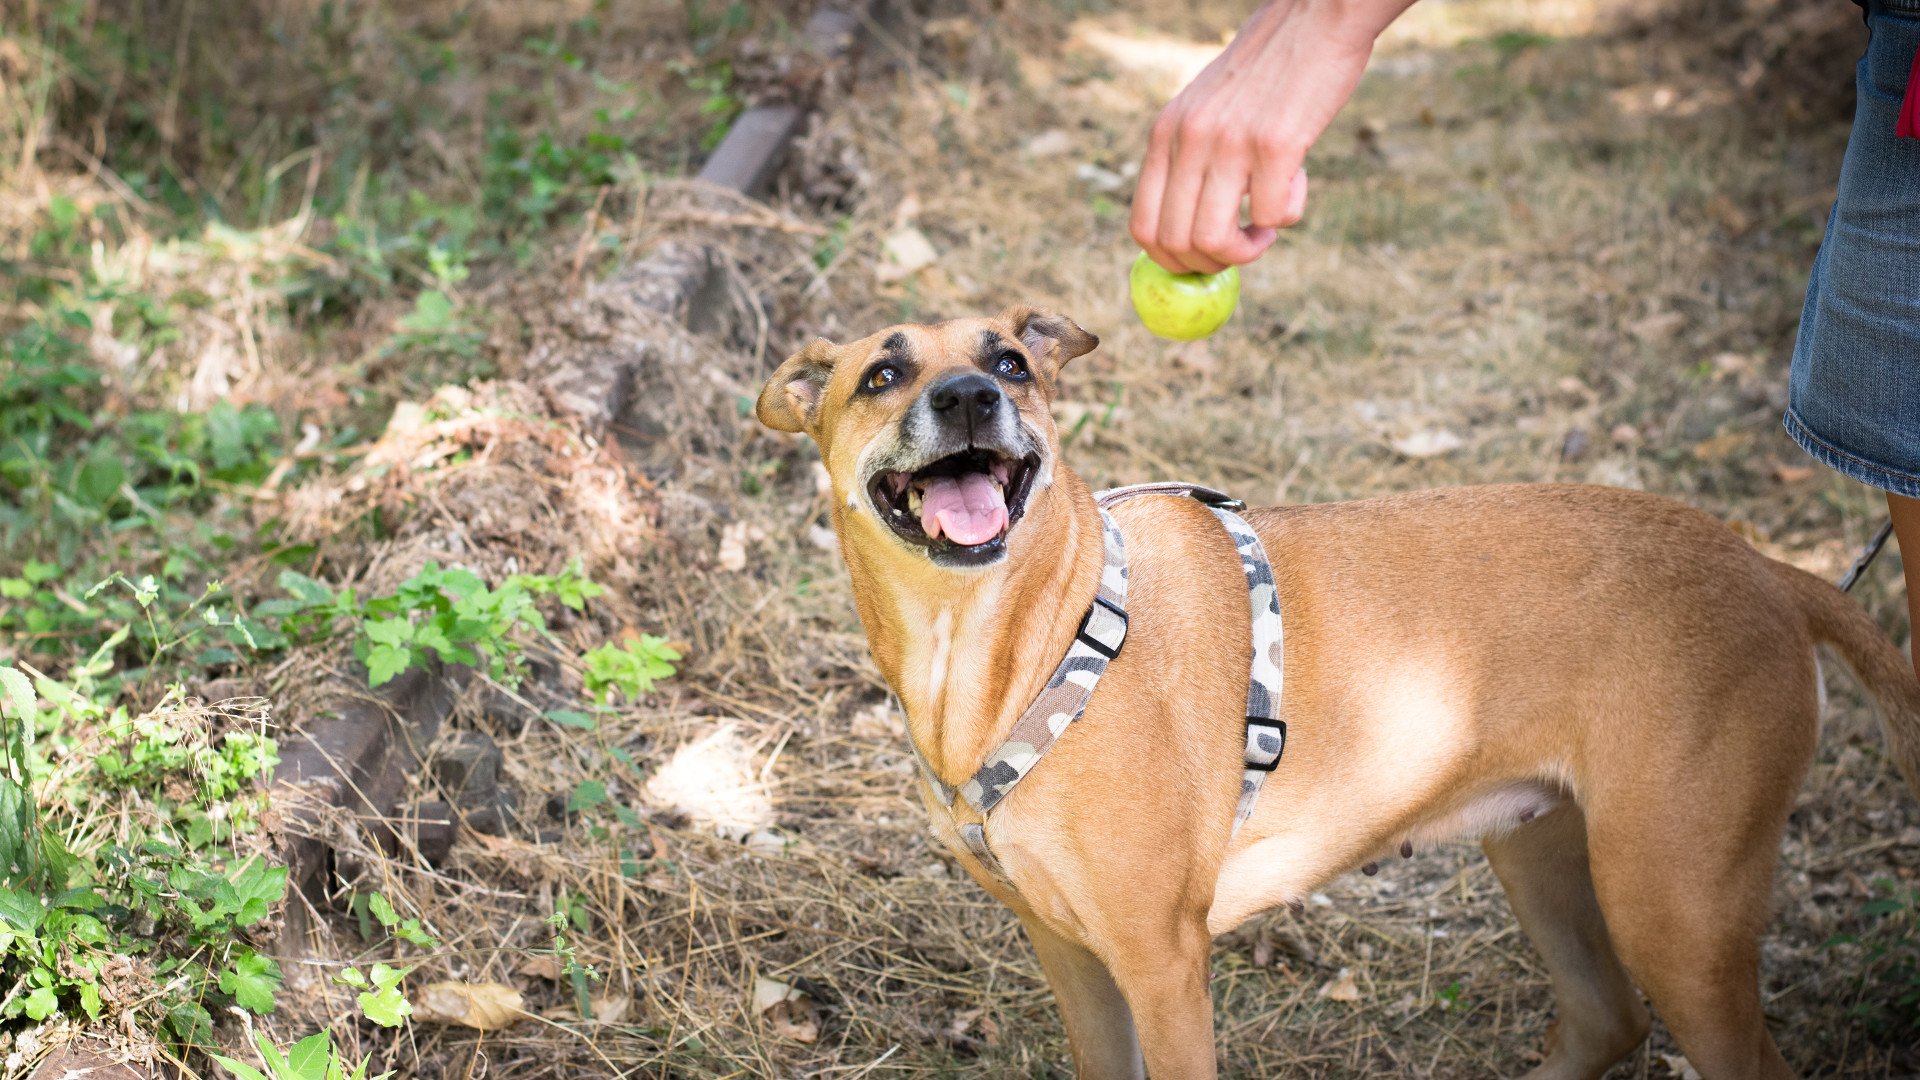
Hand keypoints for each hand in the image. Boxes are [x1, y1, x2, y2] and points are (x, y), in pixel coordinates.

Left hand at [1131, 0, 1402, 272]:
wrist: (1316, 17)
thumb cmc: (1268, 70)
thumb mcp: (1207, 109)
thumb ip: (1191, 158)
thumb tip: (1187, 234)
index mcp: (1164, 132)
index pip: (1142, 226)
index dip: (1170, 261)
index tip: (1203, 259)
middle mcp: (1188, 138)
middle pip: (1176, 243)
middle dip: (1211, 263)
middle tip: (1243, 247)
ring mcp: (1229, 142)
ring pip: (1216, 240)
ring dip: (1247, 250)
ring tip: (1268, 226)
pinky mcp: (1276, 145)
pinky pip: (1272, 217)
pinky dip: (1288, 216)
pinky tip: (1299, 182)